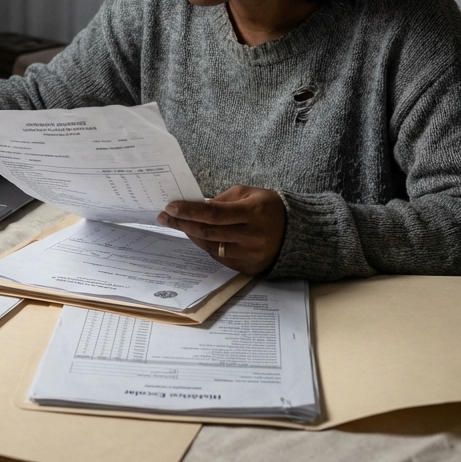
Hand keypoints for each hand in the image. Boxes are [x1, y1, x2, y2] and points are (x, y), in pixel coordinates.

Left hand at [158, 185, 286, 274]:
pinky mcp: (247, 268)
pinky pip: (219, 257)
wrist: (296, 232)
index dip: (190, 211)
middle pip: (209, 233)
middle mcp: (252, 237)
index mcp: (253, 213)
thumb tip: (196, 208)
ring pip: (211, 247)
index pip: (214, 214)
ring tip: (178, 224)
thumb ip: (223, 200)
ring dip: (191, 235)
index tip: (170, 207)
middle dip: (183, 224)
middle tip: (165, 217)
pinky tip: (197, 235)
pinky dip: (206, 245)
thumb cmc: (268, 207)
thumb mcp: (249, 194)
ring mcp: (250, 255)